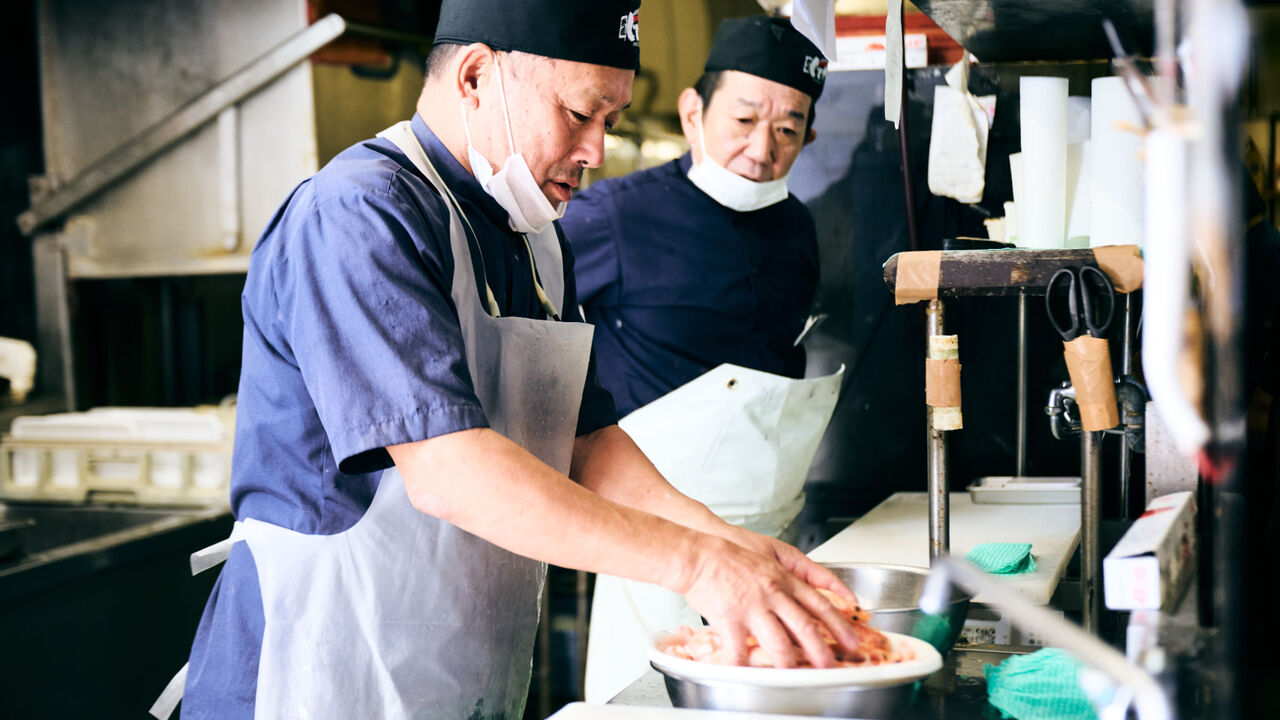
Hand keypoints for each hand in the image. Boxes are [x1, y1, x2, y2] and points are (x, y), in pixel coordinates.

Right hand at [676, 535, 861, 668]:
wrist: (700, 554)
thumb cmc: (730, 552)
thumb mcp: (770, 552)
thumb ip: (793, 569)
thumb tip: (811, 587)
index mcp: (784, 579)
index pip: (820, 603)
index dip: (840, 623)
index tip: (853, 637)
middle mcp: (774, 594)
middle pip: (806, 626)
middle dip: (822, 650)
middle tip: (832, 665)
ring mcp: (753, 607)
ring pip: (779, 641)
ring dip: (790, 662)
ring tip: (796, 675)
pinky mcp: (731, 618)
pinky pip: (740, 649)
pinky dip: (744, 665)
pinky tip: (746, 674)